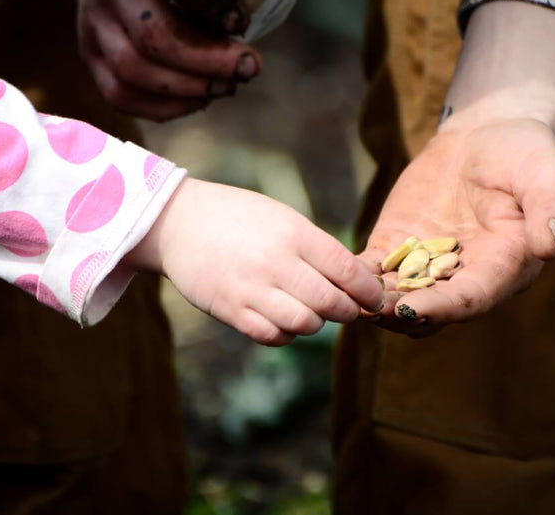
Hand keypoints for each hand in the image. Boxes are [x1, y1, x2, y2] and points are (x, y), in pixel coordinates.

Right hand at [59, 0, 261, 119]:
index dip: (213, 4)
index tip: (244, 23)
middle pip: (155, 38)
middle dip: (209, 63)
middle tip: (249, 68)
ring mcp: (93, 22)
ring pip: (134, 72)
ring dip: (189, 90)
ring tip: (227, 87)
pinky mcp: (89, 54)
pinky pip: (120, 95)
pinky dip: (164, 109)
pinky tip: (197, 99)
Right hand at [127, 178, 384, 345]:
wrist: (179, 222)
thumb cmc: (238, 217)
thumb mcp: (282, 218)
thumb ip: (315, 247)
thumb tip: (352, 278)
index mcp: (293, 233)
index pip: (346, 269)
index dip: (367, 290)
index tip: (374, 298)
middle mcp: (275, 262)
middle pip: (329, 303)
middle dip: (348, 311)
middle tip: (349, 309)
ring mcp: (251, 288)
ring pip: (304, 324)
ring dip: (315, 323)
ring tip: (312, 312)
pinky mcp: (231, 310)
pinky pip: (272, 336)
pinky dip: (286, 334)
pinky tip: (284, 321)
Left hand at [360, 119, 554, 335]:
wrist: (485, 137)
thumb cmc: (522, 154)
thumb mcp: (543, 174)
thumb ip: (550, 209)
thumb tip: (549, 247)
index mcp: (502, 266)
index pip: (471, 298)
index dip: (440, 307)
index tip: (409, 311)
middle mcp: (464, 273)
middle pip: (429, 306)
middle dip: (397, 313)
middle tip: (367, 312)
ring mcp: (428, 261)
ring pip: (398, 293)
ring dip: (372, 300)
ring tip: (343, 297)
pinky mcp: (400, 244)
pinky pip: (376, 266)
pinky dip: (357, 273)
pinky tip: (333, 273)